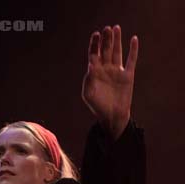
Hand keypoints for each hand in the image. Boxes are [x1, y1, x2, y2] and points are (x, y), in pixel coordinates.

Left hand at [82, 25, 138, 139]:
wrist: (112, 116)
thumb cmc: (98, 107)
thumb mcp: (89, 94)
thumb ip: (88, 80)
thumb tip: (90, 64)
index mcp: (95, 72)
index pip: (94, 54)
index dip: (94, 44)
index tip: (96, 35)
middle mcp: (106, 69)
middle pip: (105, 50)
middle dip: (106, 39)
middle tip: (107, 29)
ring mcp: (117, 71)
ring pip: (117, 52)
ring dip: (117, 40)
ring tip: (116, 28)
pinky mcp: (128, 76)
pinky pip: (131, 60)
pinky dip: (133, 50)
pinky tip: (134, 39)